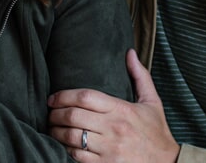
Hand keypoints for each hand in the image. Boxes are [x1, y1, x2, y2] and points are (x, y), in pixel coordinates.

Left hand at [47, 49, 179, 162]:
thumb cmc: (156, 132)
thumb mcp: (152, 102)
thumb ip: (140, 76)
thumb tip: (130, 53)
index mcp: (122, 109)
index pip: (85, 96)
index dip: (63, 95)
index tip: (52, 98)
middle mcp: (114, 128)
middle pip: (73, 115)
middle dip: (55, 114)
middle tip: (49, 113)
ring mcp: (110, 149)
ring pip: (71, 137)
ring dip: (56, 132)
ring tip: (52, 129)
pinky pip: (77, 156)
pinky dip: (66, 150)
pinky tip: (63, 145)